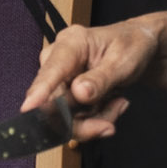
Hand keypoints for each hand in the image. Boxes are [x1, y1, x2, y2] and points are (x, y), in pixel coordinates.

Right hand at [18, 19, 163, 139]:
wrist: (138, 47)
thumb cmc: (131, 46)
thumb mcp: (123, 62)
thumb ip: (101, 79)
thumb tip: (78, 94)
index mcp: (71, 43)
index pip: (51, 69)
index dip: (39, 91)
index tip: (28, 109)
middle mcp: (58, 60)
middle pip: (55, 102)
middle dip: (85, 119)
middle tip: (111, 124)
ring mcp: (59, 79)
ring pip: (65, 116)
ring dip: (95, 118)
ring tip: (119, 103)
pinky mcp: (65, 94)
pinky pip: (75, 118)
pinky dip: (96, 118)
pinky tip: (113, 103)